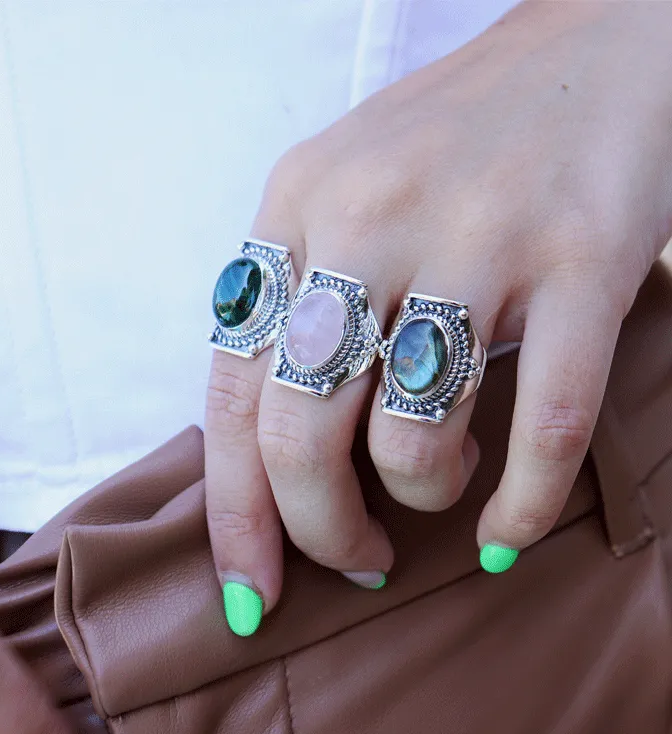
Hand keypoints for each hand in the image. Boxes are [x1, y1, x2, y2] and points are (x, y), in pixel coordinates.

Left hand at [204, 1, 671, 633]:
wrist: (592, 49)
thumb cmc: (452, 148)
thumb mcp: (340, 195)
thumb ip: (291, 303)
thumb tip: (269, 453)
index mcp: (293, 207)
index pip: (231, 395)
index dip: (234, 513)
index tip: (250, 591)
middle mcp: (369, 219)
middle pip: (300, 436)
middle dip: (319, 531)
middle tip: (356, 558)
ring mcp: (479, 239)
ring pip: (411, 442)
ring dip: (421, 498)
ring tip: (442, 480)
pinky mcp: (584, 260)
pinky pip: (545, 427)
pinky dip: (521, 506)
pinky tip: (505, 530)